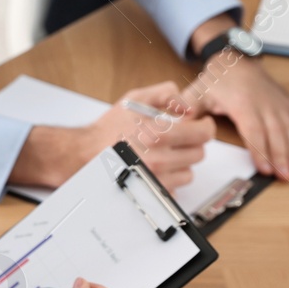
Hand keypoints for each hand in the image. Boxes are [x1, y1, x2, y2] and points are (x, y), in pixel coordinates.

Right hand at [10, 82, 213, 190]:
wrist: (84, 154)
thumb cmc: (108, 129)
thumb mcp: (134, 99)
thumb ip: (166, 94)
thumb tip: (189, 108)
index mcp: (160, 132)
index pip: (204, 133)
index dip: (204, 127)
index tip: (199, 126)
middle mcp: (160, 158)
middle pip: (199, 153)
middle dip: (190, 145)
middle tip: (175, 140)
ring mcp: (157, 179)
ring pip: (189, 172)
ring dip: (180, 163)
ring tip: (162, 155)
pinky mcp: (151, 193)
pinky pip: (175, 188)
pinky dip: (168, 179)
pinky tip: (154, 169)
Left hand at [181, 56, 288, 179]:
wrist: (236, 59)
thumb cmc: (217, 79)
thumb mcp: (197, 91)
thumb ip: (186, 107)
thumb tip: (178, 116)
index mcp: (242, 103)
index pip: (253, 130)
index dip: (260, 150)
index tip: (264, 168)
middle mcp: (263, 103)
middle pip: (275, 133)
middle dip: (281, 156)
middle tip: (285, 176)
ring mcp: (277, 104)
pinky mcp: (285, 104)